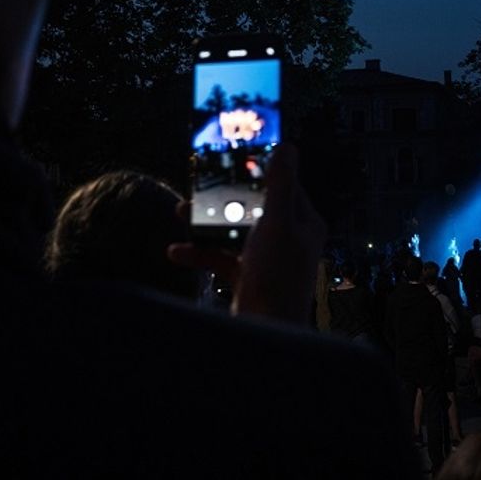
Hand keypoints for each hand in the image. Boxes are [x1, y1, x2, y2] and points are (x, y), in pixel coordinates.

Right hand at [167, 145, 325, 323]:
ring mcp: (267, 260)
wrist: (263, 332)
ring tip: (180, 212)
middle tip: (201, 184)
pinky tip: (176, 252)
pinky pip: (221, 259)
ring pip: (234, 232)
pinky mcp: (247, 279)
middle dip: (225, 197)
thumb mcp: (277, 223)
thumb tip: (287, 146)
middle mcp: (289, 240)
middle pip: (254, 207)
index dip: (260, 169)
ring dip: (207, 224)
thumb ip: (279, 185)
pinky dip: (200, 253)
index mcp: (304, 223)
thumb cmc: (276, 277)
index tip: (235, 155)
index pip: (284, 186)